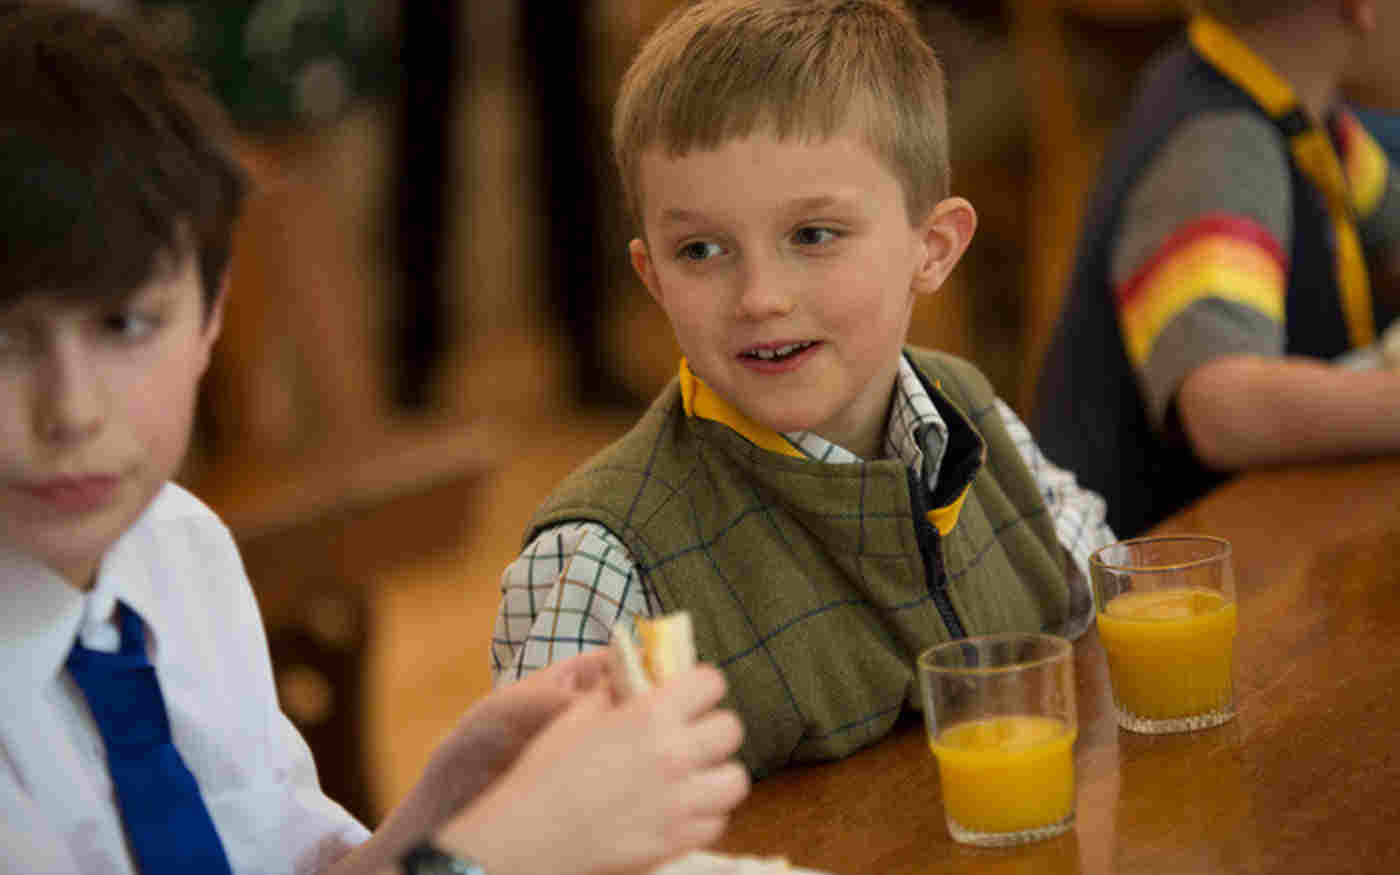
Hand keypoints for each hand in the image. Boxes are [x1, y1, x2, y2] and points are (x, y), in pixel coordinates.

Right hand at [436, 665, 749, 874]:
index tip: (689, 696)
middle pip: (731, 729)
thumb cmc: (546, 769)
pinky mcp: (679, 840)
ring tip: (692, 776)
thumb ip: (618, 691)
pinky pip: (718, 821)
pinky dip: (705, 814)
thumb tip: (640, 674)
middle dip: (712, 728)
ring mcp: (681, 801)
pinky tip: (680, 808)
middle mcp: (675, 754)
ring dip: (716, 773)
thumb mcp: (578, 714)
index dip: (700, 686)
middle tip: (690, 736)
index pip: (712, 683)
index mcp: (651, 715)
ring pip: (735, 779)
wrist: (530, 834)